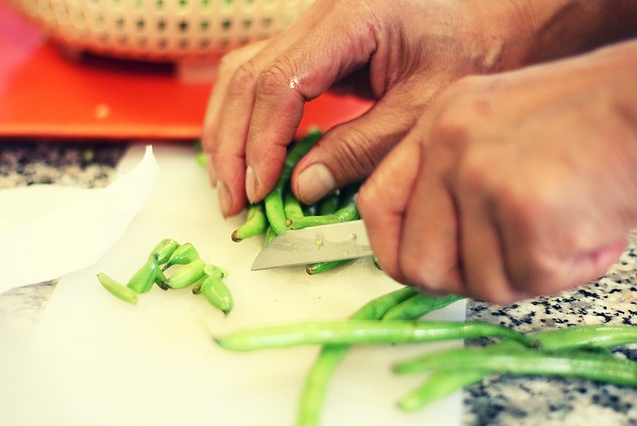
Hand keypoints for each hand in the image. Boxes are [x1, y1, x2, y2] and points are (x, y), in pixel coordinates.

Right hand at [202, 0, 532, 215]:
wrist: (495, 15)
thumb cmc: (473, 49)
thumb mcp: (421, 108)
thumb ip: (359, 148)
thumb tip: (302, 187)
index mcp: (348, 20)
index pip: (279, 83)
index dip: (261, 142)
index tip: (259, 190)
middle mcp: (319, 17)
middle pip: (246, 77)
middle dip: (233, 144)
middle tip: (233, 200)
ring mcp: (314, 30)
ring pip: (243, 74)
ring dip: (230, 131)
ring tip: (232, 184)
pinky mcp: (318, 48)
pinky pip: (264, 78)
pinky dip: (250, 119)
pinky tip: (252, 153)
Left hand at [357, 40, 636, 303]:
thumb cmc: (585, 121)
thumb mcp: (494, 127)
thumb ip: (449, 180)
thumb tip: (425, 247)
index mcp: (437, 127)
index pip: (376, 205)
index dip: (391, 251)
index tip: (416, 267)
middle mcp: (449, 147)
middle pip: (418, 264)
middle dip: (464, 280)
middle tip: (508, 261)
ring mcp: (481, 175)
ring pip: (479, 283)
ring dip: (526, 274)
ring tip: (561, 229)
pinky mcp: (523, 207)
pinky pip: (530, 281)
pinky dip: (568, 271)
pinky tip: (587, 231)